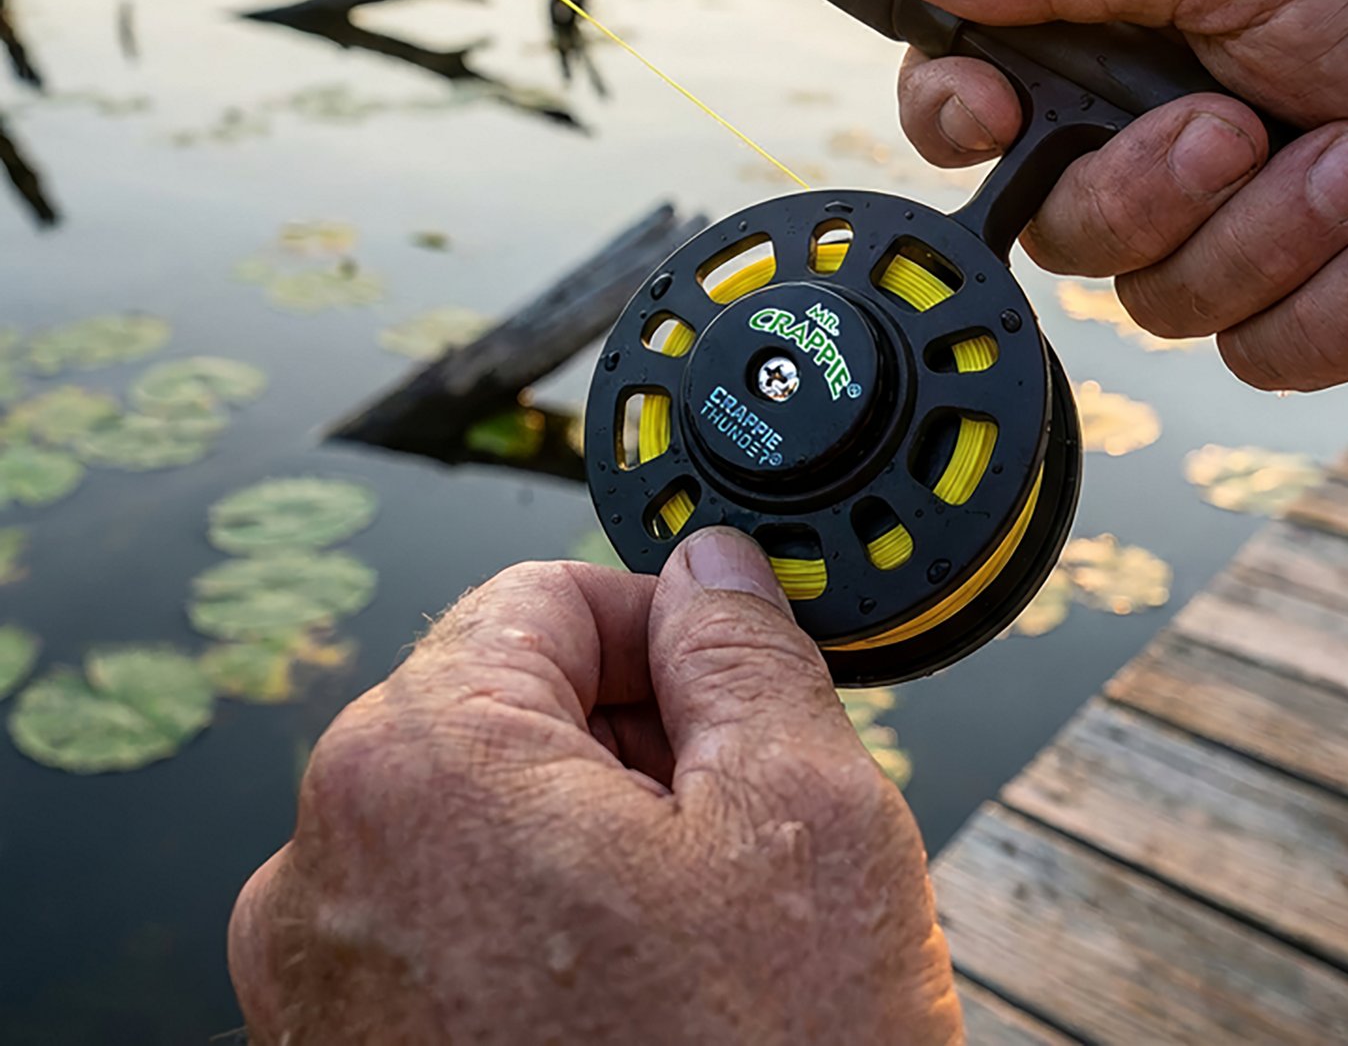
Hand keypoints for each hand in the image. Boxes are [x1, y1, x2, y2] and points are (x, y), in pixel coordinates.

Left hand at [228, 531, 959, 1044]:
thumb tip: (712, 569)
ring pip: (484, 817)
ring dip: (599, 836)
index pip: (543, 595)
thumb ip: (746, 647)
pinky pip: (450, 924)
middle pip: (504, 705)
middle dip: (633, 737)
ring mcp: (321, 984)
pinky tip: (642, 998)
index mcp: (416, 765)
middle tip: (738, 827)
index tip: (732, 683)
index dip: (662, 624)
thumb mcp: (805, 815)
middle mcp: (324, 870)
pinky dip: (547, 924)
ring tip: (700, 933)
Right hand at [876, 0, 1347, 390]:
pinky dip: (1341, 308)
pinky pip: (1260, 355)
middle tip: (1241, 126)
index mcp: (1138, 10)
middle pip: (1062, 216)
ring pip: (1159, 299)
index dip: (964, 117)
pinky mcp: (1315, 299)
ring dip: (1271, 239)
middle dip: (1152, 186)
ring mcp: (1245, 218)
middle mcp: (1176, 118)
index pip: (986, 83)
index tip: (993, 118)